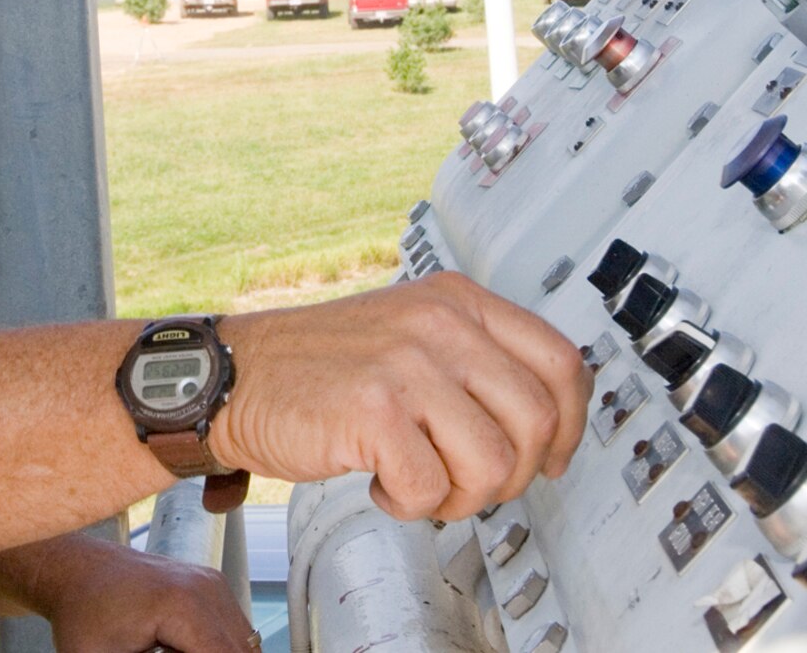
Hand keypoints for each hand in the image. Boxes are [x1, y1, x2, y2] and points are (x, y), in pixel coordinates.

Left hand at [30, 536, 255, 652]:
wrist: (76, 570)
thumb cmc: (83, 618)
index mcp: (183, 606)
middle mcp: (206, 588)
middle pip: (242, 652)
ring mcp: (212, 582)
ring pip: (243, 643)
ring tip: (167, 652)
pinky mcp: (211, 584)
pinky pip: (232, 629)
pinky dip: (215, 648)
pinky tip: (176, 648)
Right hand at [208, 272, 590, 521]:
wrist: (237, 374)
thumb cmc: (321, 363)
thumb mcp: (411, 331)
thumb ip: (474, 357)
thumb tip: (544, 417)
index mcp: (458, 301)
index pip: (561, 362)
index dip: (569, 425)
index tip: (551, 456)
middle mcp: (440, 325)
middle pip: (537, 421)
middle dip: (511, 474)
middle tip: (470, 481)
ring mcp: (409, 365)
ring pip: (493, 464)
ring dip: (460, 496)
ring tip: (422, 483)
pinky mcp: (374, 410)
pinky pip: (431, 489)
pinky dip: (409, 504)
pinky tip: (383, 483)